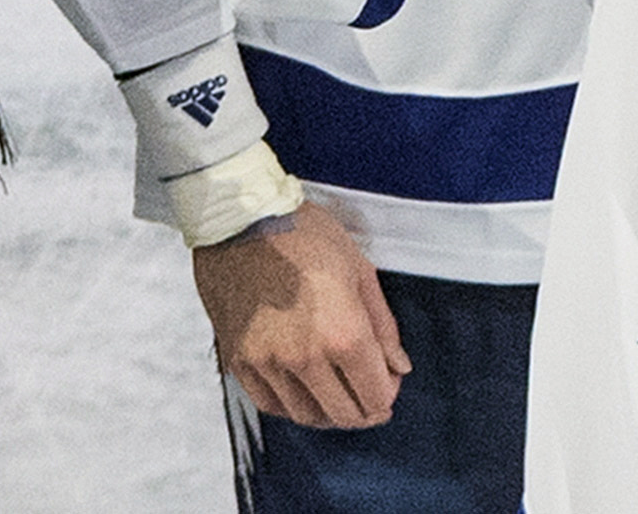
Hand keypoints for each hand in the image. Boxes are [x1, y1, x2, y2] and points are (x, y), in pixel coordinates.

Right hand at [191, 199, 409, 429]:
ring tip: (339, 395)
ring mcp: (267, 364)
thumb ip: (383, 326)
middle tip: (370, 397)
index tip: (389, 383)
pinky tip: (304, 391)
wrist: (241, 222)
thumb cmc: (305, 235)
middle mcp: (304, 358)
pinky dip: (293, 406)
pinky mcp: (239, 362)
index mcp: (342, 334)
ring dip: (329, 413)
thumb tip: (398, 366)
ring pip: (306, 415)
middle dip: (364, 410)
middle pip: (343, 414)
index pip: (374, 394)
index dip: (387, 395)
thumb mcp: (360, 270)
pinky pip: (270, 404)